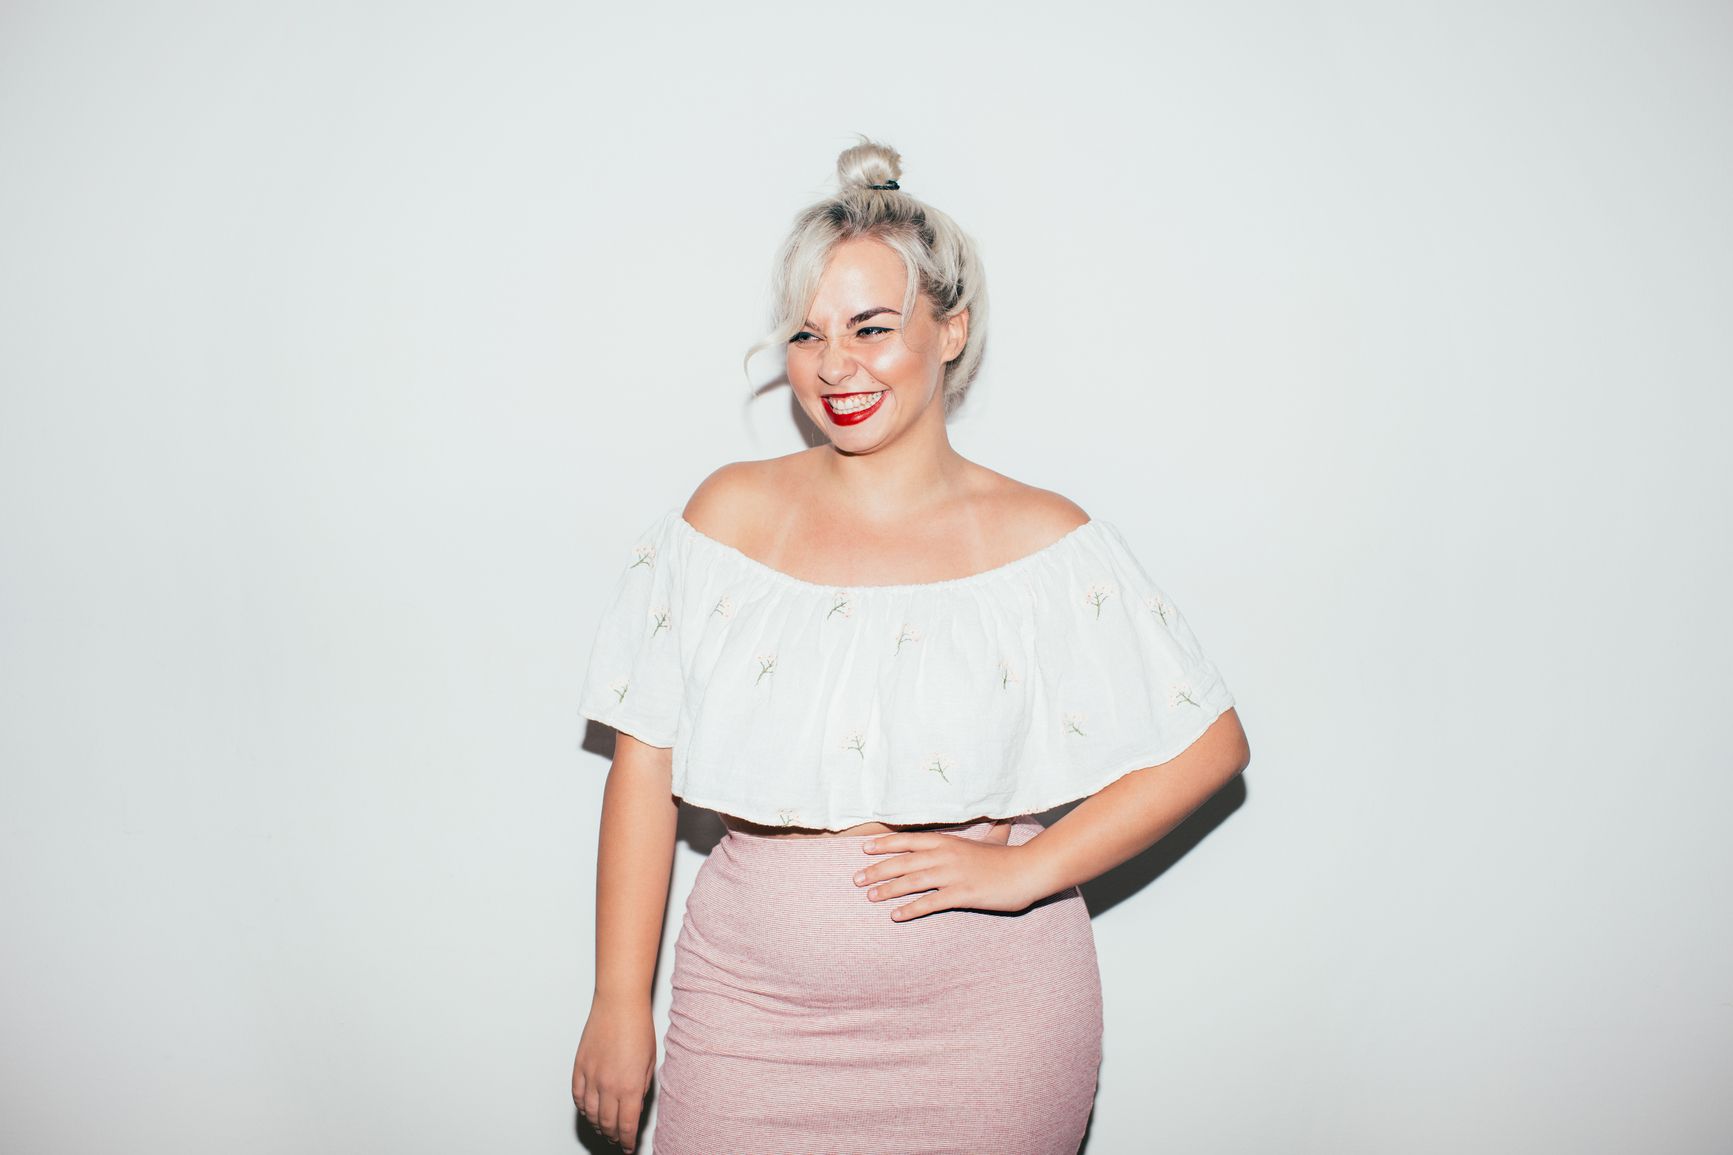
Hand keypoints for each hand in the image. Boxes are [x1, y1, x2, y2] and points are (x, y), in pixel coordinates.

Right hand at [572, 995, 656, 1151]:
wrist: (619, 1004)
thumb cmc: (638, 1027)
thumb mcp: (650, 1062)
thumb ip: (642, 1088)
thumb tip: (635, 1105)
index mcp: (630, 1086)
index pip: (627, 1125)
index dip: (628, 1140)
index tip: (629, 1146)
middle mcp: (608, 1085)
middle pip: (608, 1123)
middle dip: (614, 1136)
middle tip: (618, 1140)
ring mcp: (591, 1076)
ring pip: (590, 1113)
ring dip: (597, 1125)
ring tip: (604, 1129)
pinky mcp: (579, 1066)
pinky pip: (577, 1096)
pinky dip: (582, 1108)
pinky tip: (588, 1110)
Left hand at [853, 827, 1048, 920]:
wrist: (1027, 871)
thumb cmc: (1007, 858)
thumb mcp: (992, 840)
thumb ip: (986, 832)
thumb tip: (999, 819)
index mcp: (948, 841)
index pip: (908, 840)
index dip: (885, 844)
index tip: (864, 849)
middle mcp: (945, 855)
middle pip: (903, 861)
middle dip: (877, 870)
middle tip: (855, 878)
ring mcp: (952, 875)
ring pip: (911, 881)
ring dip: (887, 890)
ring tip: (869, 896)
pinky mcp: (961, 894)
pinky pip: (930, 903)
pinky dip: (910, 910)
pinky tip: (895, 916)